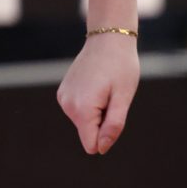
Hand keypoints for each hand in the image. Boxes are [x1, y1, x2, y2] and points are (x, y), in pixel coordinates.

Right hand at [57, 34, 139, 154]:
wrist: (107, 38)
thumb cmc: (121, 67)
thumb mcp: (123, 97)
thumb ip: (114, 125)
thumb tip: (102, 148)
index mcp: (82, 108)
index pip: (91, 144)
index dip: (107, 136)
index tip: (114, 114)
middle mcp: (67, 105)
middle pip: (88, 133)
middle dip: (103, 121)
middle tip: (112, 97)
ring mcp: (63, 98)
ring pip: (84, 122)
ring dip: (98, 112)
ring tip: (105, 89)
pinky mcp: (63, 93)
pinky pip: (79, 111)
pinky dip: (90, 104)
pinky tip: (96, 85)